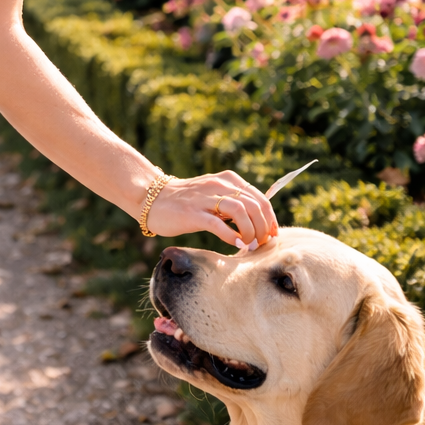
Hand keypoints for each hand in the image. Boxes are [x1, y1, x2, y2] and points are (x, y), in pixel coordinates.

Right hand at [146, 170, 277, 246]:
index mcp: (228, 179)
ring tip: (249, 244)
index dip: (270, 219)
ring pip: (241, 211)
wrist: (153, 199)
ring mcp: (205, 198)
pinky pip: (218, 224)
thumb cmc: (188, 202)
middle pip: (254, 205)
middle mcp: (219, 185)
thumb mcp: (214, 195)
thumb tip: (260, 223)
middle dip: (263, 227)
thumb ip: (235, 203)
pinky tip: (237, 244)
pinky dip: (232, 235)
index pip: (260, 198)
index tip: (271, 235)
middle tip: (261, 243)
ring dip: (251, 231)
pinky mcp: (193, 213)